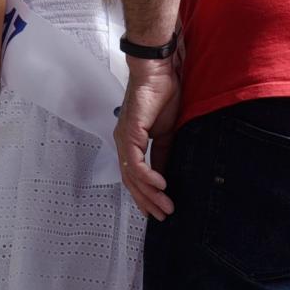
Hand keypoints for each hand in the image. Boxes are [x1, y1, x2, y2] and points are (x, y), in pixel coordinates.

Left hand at [113, 57, 181, 219]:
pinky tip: (161, 185)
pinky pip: (136, 162)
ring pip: (132, 176)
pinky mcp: (130, 133)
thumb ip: (162, 154)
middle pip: (130, 181)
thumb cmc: (161, 96)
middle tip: (162, 216)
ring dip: (150, 194)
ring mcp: (125, 138)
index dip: (144, 195)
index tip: (157, 210)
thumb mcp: (165, 133)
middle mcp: (123, 142)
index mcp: (130, 142)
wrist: (158, 73)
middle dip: (147, 201)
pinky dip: (148, 177)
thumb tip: (165, 176)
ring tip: (166, 206)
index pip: (133, 176)